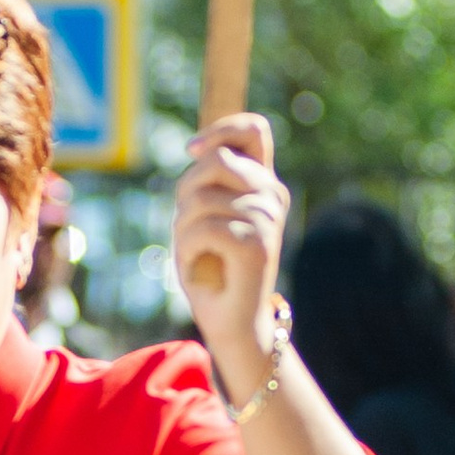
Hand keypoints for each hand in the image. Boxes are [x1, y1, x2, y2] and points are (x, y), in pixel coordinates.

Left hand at [173, 115, 290, 381]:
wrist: (232, 324)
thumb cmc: (212, 270)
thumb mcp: (204, 216)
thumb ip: (207, 181)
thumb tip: (199, 147)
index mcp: (263, 185)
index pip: (254, 130)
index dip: (221, 130)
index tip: (192, 150)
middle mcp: (272, 196)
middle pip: (215, 161)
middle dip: (186, 193)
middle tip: (190, 230)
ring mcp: (267, 219)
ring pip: (201, 199)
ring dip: (183, 229)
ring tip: (197, 254)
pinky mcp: (256, 244)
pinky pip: (202, 228)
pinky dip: (187, 249)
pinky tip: (199, 266)